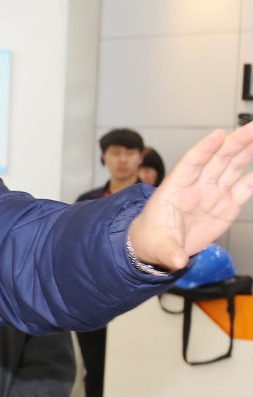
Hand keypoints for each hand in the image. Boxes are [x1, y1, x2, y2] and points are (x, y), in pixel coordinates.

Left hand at [127, 120, 252, 269]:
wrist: (160, 247)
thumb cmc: (153, 238)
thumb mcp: (158, 247)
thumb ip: (169, 252)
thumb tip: (177, 261)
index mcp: (176, 189)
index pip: (192, 164)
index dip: (205, 148)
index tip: (218, 135)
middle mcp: (197, 186)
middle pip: (218, 158)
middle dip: (236, 142)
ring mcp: (212, 193)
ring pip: (232, 166)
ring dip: (247, 150)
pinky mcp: (225, 205)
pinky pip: (243, 188)